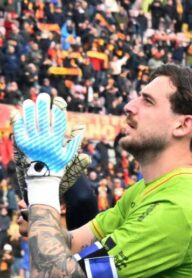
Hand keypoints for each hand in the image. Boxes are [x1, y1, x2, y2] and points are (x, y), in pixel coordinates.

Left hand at [11, 94, 86, 210]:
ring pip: (31, 122)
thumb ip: (75, 140)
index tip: (58, 101)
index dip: (58, 110)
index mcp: (57, 142)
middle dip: (43, 106)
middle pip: (44, 119)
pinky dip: (19, 120)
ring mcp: (33, 142)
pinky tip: (19, 112)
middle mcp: (45, 140)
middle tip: (43, 96)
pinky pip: (20, 129)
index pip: (58, 122)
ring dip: (30, 110)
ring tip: (29, 102)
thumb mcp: (69, 154)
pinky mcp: (23, 144)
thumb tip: (81, 127)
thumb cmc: (58, 164)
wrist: (43, 177)